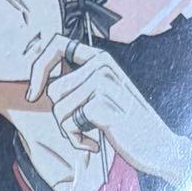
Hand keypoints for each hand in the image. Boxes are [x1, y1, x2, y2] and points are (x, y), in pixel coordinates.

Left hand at [25, 33, 191, 186]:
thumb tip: (38, 81)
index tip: (33, 93)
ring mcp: (103, 82)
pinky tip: (96, 142)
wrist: (158, 146)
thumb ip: (76, 82)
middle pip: (54, 90)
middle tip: (86, 124)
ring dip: (72, 129)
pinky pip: (69, 124)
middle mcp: (102, 64)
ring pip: (60, 109)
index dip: (38, 68)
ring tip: (95, 131)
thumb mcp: (100, 94)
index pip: (56, 44)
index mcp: (100, 57)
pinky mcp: (102, 104)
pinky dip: (78, 140)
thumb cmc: (125, 123)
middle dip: (63, 114)